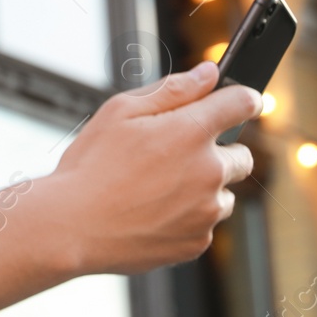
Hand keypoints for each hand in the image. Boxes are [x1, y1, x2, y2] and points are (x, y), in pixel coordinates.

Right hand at [43, 61, 260, 275]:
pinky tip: (152, 211)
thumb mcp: (121, 111)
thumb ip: (172, 89)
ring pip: (224, 193)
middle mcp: (208, 171)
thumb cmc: (90, 166)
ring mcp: (206, 211)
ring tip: (157, 188)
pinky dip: (189, 217)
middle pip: (242, 155)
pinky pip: (206, 223)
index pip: (241, 103)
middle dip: (219, 151)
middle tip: (178, 155)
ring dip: (205, 188)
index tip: (246, 101)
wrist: (70, 227)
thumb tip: (209, 74)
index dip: (245, 98)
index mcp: (190, 132)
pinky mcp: (196, 242)